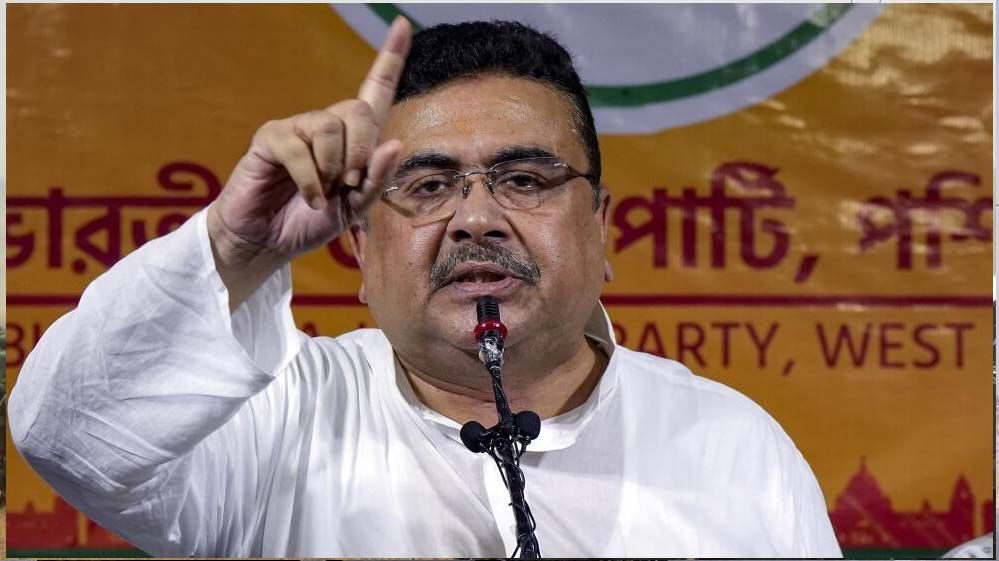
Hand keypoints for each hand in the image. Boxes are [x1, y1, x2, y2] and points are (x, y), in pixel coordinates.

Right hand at [207, 16, 411, 308]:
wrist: (267, 243)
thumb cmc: (308, 222)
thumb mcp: (353, 208)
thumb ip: (376, 179)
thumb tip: (395, 143)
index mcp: (351, 140)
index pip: (374, 92)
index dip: (390, 59)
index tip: (403, 25)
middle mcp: (324, 126)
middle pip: (359, 109)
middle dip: (361, 152)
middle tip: (349, 184)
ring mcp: (296, 129)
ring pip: (330, 127)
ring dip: (333, 168)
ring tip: (323, 193)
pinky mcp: (269, 139)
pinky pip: (299, 148)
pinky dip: (309, 180)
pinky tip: (309, 198)